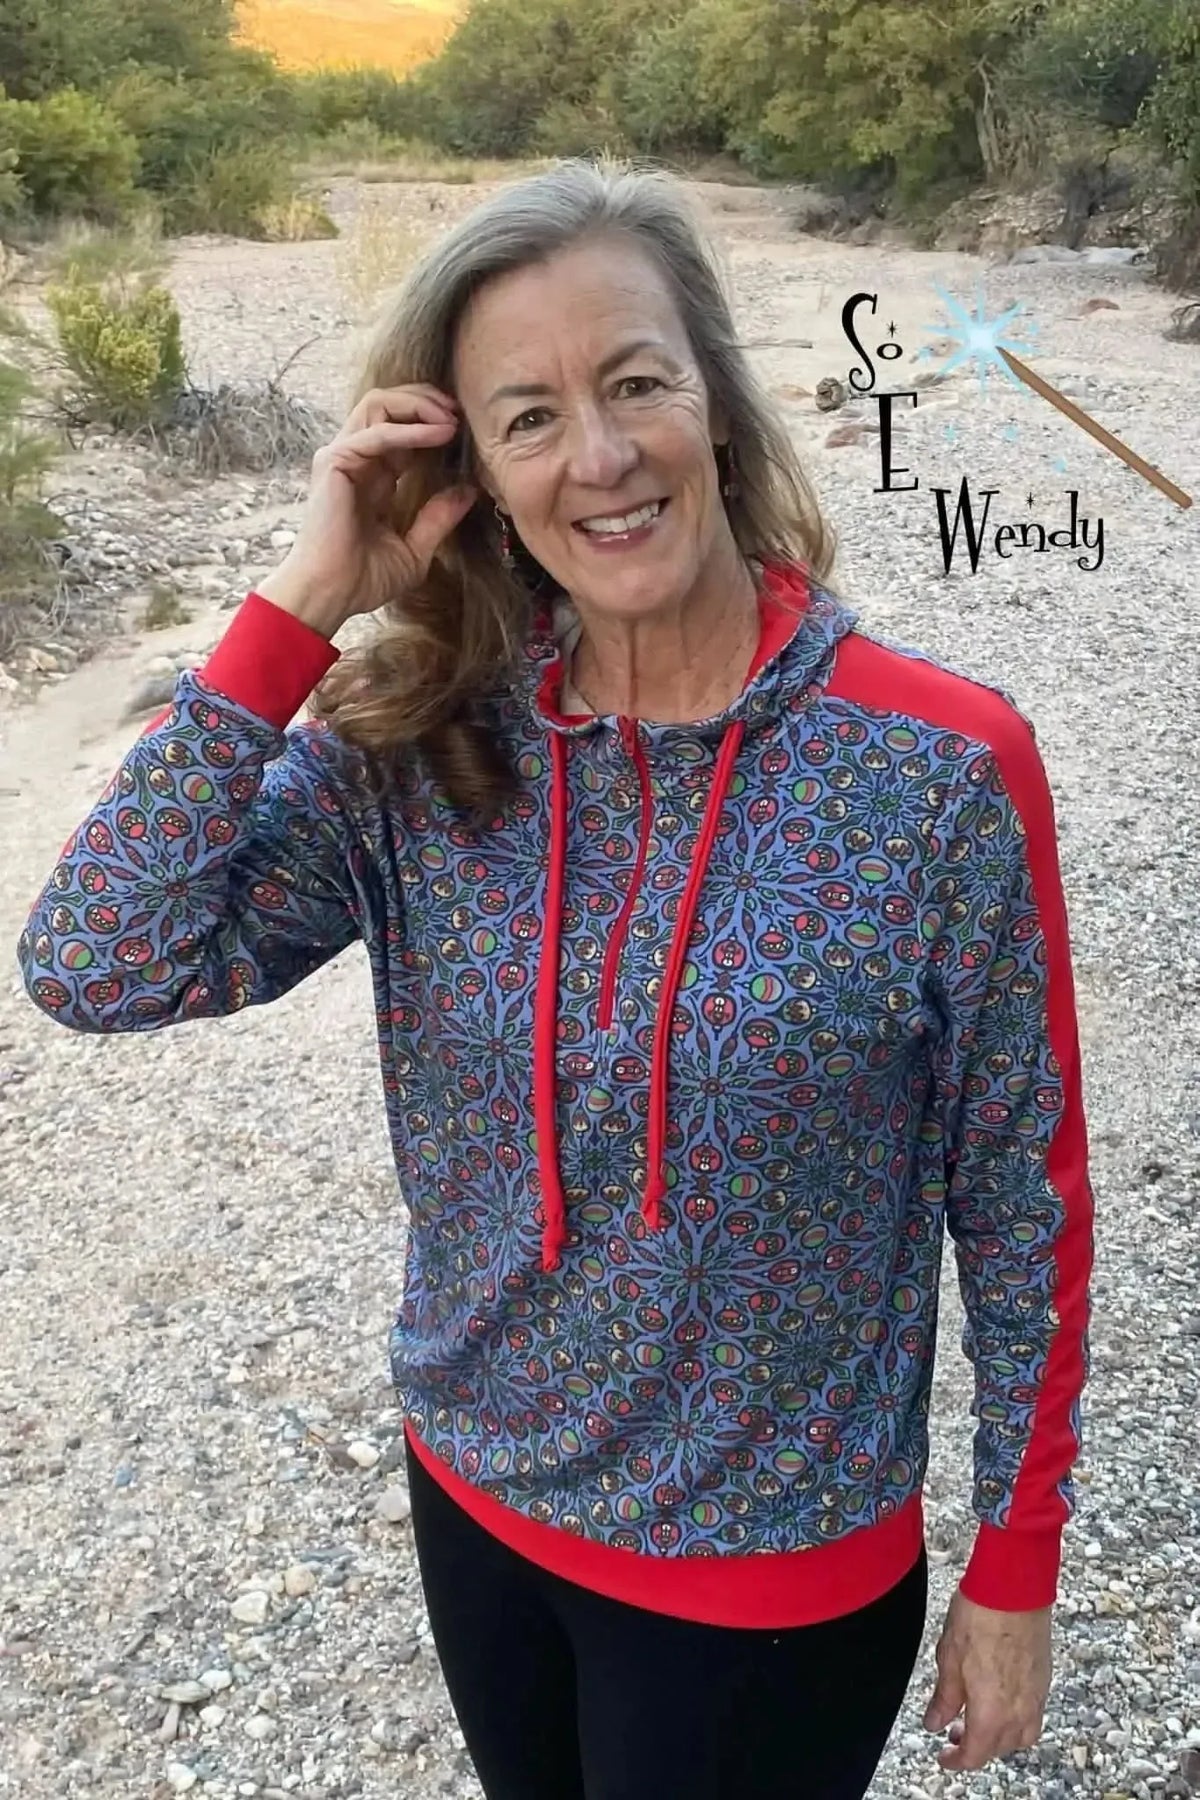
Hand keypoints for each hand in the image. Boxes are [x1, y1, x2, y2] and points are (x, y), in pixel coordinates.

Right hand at [257, 383, 477, 636]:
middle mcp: (356, 459)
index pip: (401, 428)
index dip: (432, 421)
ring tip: (451, 418)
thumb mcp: (416, 548)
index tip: (464, 428)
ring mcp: (343, 456)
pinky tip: (439, 434)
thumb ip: (439, 516)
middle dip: (426, 400)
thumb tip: (469, 491)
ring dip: (419, 405)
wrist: (333, 594)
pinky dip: (411, 429)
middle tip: (460, 411)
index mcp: (373, 475)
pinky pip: (378, 432)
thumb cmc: (364, 579)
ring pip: (378, 403)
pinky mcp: (336, 460)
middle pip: (387, 404)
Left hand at [924, 1591, 1051, 1770]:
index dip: (956, 1760)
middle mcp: (1019, 1712)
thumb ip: (944, 1698)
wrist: (1014, 1587)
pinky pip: (1033, 1716)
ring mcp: (1036, 1697)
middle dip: (975, 1748)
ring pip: (1020, 1737)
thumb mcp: (949, 1658)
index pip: (975, 1755)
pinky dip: (1016, 1721)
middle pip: (998, 1749)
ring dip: (999, 1738)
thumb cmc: (979, 1616)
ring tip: (977, 1720)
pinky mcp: (1044, 1681)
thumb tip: (935, 1723)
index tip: (943, 1756)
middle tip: (954, 1732)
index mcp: (991, 1712)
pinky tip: (999, 1702)